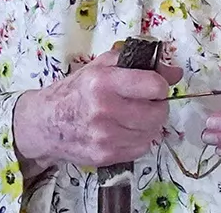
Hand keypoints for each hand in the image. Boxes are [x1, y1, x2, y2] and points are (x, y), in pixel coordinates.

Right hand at [13, 47, 181, 166]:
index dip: (159, 85)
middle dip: (158, 106)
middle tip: (147, 102)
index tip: (152, 86)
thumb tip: (175, 72)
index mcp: (103, 82)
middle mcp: (104, 110)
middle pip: (158, 113)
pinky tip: (126, 130)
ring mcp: (105, 136)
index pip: (155, 86)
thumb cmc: (75, 90)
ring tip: (135, 116)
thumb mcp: (102, 66)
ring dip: (150, 124)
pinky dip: (139, 139)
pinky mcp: (105, 156)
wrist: (45, 123)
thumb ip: (139, 64)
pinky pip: (141, 149)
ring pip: (152, 133)